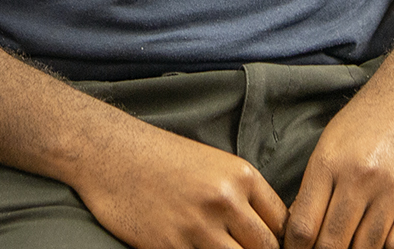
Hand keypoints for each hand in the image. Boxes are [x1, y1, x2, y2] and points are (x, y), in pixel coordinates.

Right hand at [73, 126, 286, 248]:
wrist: (112, 154)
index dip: (280, 242)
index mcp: (241, 176)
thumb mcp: (214, 165)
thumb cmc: (162, 159)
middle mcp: (225, 200)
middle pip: (266, 248)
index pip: (282, 223)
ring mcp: (198, 226)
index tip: (272, 248)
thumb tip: (267, 230)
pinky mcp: (171, 246)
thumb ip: (242, 195)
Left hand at [283, 76, 393, 248]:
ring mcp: (393, 188)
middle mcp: (360, 177)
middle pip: (332, 243)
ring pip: (366, 247)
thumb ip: (316, 183)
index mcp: (330, 162)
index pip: (303, 226)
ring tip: (351, 247)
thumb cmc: (371, 114)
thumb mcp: (331, 140)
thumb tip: (301, 226)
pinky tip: (380, 243)